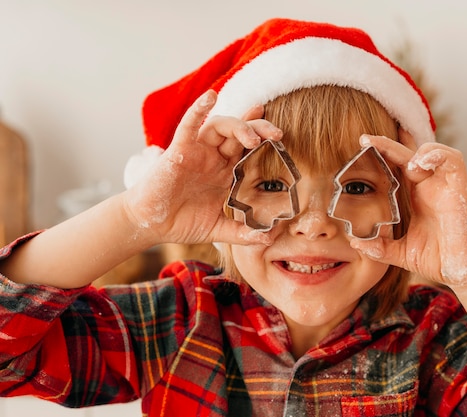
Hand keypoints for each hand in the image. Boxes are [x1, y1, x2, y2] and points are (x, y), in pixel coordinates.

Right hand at [122, 90, 282, 246]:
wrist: (150, 225)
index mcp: (224, 171)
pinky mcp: (178, 151)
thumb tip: (268, 239)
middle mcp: (213, 157)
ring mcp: (196, 152)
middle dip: (260, 128)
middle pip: (240, 133)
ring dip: (239, 126)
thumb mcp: (218, 229)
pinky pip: (189, 125)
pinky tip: (211, 96)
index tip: (283, 138)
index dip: (264, 139)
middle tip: (277, 134)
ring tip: (253, 137)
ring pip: (220, 126)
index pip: (248, 149)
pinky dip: (199, 109)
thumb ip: (242, 233)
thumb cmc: (181, 222)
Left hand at [350, 131, 466, 289]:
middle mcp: (430, 188)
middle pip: (410, 154)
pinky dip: (437, 156)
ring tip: (404, 164)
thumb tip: (355, 242)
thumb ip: (379, 247)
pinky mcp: (459, 192)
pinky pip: (454, 162)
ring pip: (436, 151)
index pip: (398, 166)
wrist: (464, 274)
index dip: (382, 153)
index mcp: (415, 197)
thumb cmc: (438, 259)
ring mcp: (445, 188)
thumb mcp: (401, 253)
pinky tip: (419, 165)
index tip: (360, 145)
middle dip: (388, 144)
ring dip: (417, 149)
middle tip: (365, 139)